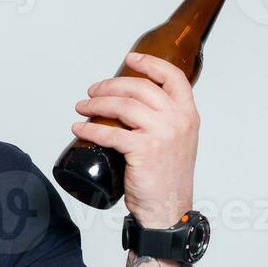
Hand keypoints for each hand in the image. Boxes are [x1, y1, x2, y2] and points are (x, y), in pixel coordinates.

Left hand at [71, 51, 197, 227]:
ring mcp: (162, 134)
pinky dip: (90, 128)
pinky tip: (79, 128)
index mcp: (188, 114)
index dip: (150, 63)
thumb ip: (165, 121)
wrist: (168, 208)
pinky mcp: (143, 150)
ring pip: (122, 106)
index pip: (173, 77)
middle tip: (92, 91)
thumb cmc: (168, 178)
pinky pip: (110, 132)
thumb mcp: (177, 141)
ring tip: (81, 107)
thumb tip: (135, 106)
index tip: (130, 58)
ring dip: (95, 103)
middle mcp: (178, 120)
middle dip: (110, 85)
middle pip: (139, 87)